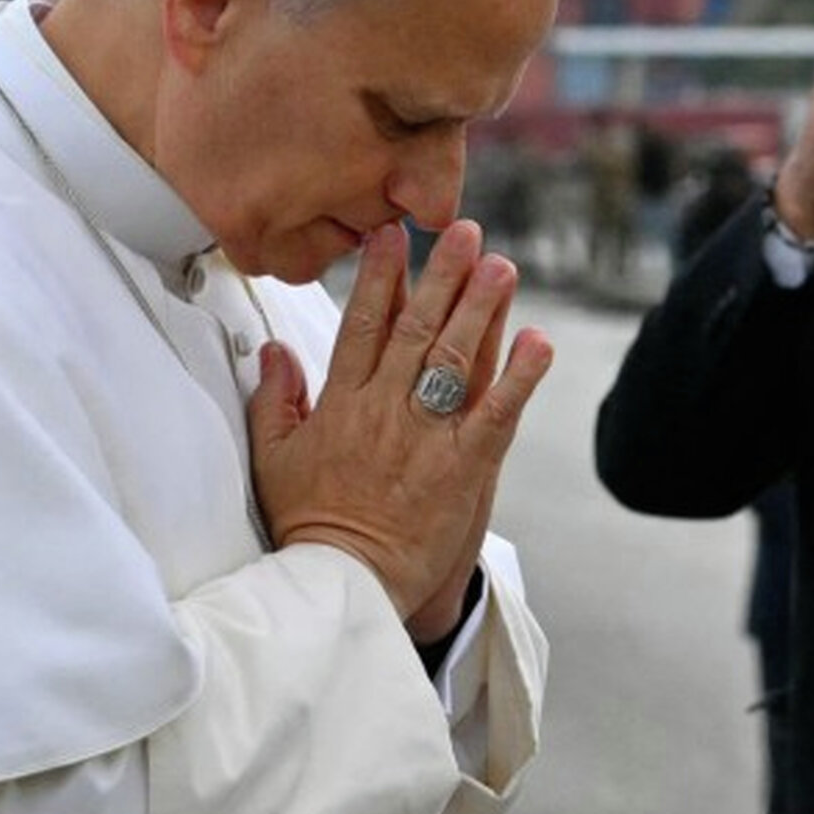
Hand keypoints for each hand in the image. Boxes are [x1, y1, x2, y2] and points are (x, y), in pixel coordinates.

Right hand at [248, 221, 552, 635]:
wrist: (344, 583)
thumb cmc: (310, 526)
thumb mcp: (274, 458)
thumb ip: (275, 400)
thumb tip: (273, 349)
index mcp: (341, 403)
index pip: (361, 324)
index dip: (380, 277)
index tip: (393, 236)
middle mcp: (385, 410)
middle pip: (416, 329)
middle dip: (441, 275)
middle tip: (463, 230)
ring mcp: (426, 437)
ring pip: (456, 358)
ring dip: (482, 308)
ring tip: (502, 265)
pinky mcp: (463, 469)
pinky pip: (496, 413)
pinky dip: (520, 377)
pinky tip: (539, 342)